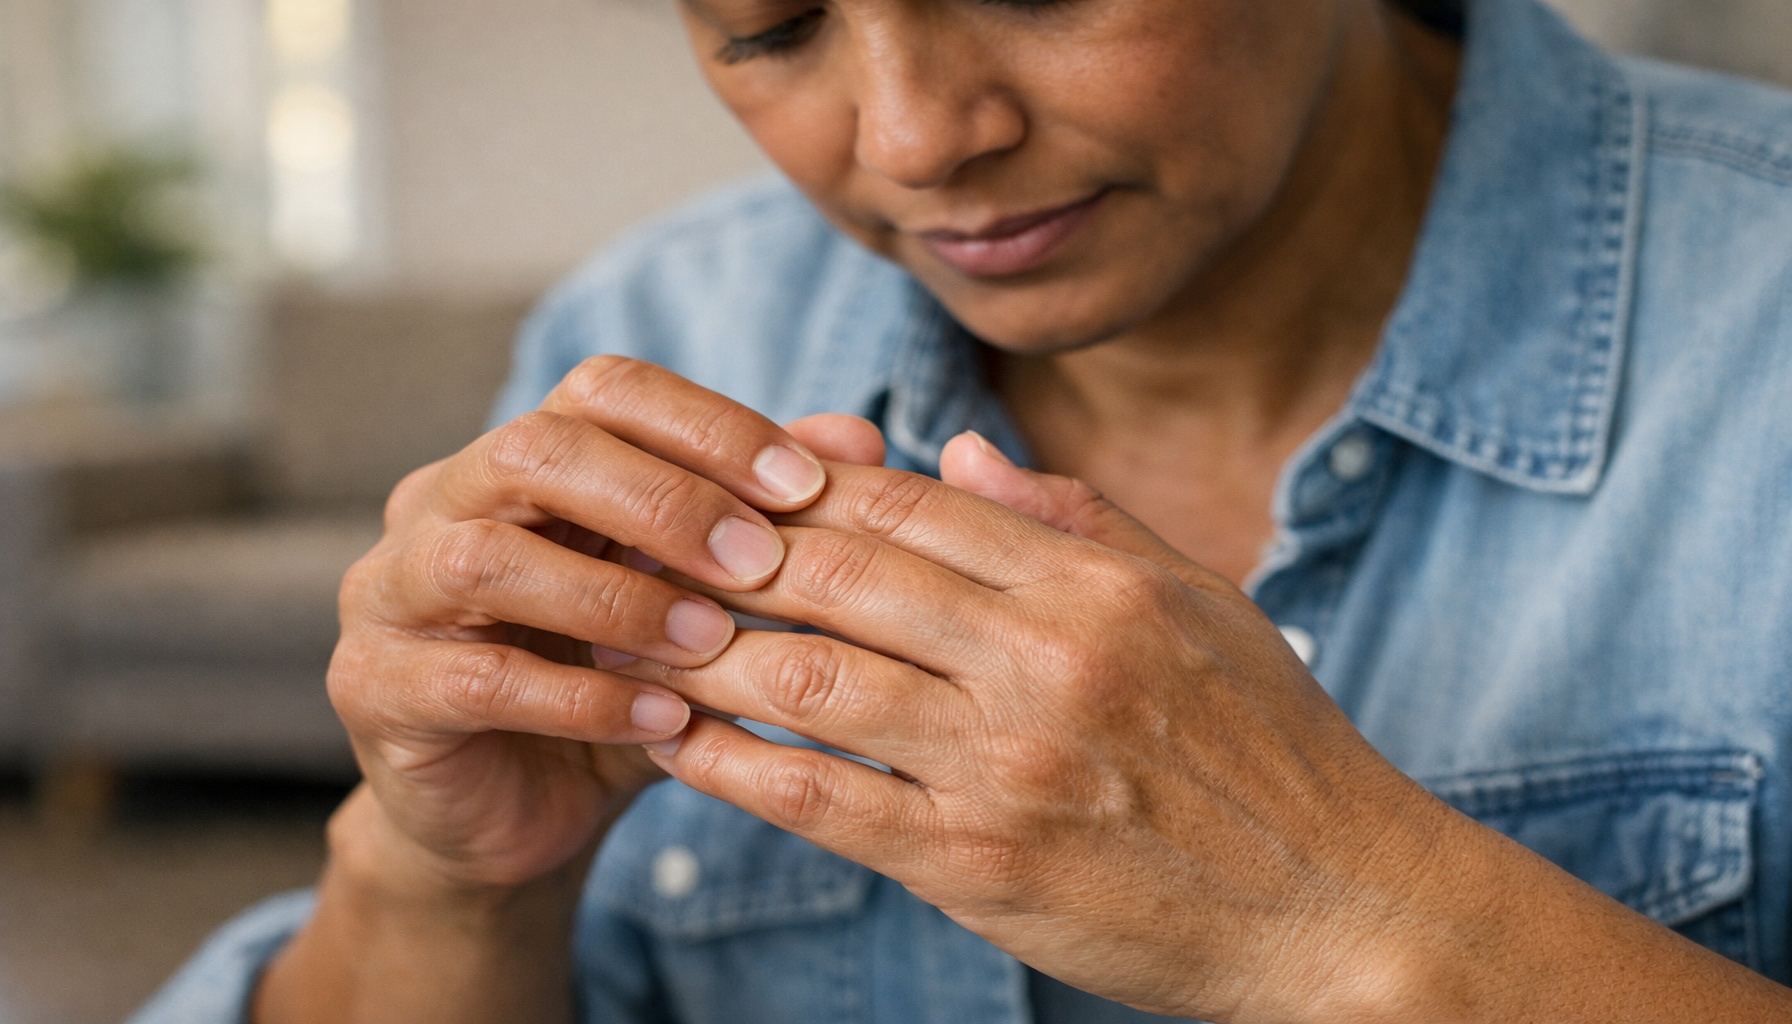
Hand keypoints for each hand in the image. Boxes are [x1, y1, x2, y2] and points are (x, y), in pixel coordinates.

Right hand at [327, 357, 841, 890]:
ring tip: (710, 641)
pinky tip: (665, 717)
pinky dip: (581, 697)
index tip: (806, 484)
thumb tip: (860, 438)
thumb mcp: (697, 595)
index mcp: (520, 460)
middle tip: (761, 561)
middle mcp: (439, 503)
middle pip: (534, 448)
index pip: (603, 390)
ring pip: (485, 556)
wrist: (516, 815)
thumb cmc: (613, 681)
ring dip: (615, 594)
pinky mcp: (378, 689)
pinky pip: (477, 679)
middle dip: (661, 498)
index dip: (705, 425)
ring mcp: (391, 594)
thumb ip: (762, 514)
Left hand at [622, 432, 1458, 1021]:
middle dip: (724, 552)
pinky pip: (825, 801)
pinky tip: (673, 741)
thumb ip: (1073, 517)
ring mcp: (1008, 762)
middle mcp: (1045, 657)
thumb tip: (953, 450)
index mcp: (1094, 582)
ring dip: (704, 652)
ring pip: (812, 678)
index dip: (796, 486)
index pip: (908, 504)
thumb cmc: (1274, 749)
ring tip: (629, 631)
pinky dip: (733, 767)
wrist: (1343, 909)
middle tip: (643, 536)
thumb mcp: (1201, 602)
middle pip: (840, 574)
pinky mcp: (980, 864)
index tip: (721, 479)